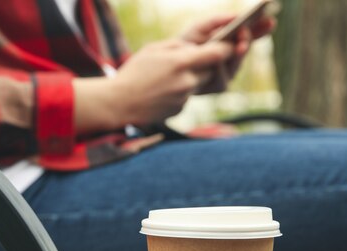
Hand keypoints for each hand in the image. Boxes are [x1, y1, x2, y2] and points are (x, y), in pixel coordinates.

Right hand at [109, 40, 233, 125]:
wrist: (118, 104)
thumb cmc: (132, 74)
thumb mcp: (153, 50)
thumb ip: (179, 46)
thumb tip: (196, 48)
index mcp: (181, 62)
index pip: (219, 54)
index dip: (227, 48)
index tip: (228, 45)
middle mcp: (187, 82)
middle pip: (213, 70)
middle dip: (208, 64)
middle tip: (193, 60)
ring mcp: (184, 98)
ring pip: (200, 84)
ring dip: (193, 78)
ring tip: (169, 77)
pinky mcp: (179, 110)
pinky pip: (187, 97)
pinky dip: (179, 92)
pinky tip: (161, 92)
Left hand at [180, 14, 276, 93]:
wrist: (170, 66)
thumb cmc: (185, 44)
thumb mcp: (199, 28)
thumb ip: (216, 21)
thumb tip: (235, 16)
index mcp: (232, 41)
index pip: (251, 34)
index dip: (261, 28)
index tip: (270, 20)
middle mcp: (233, 58)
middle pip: (245, 49)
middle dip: (247, 40)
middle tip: (246, 32)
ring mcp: (228, 73)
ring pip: (236, 63)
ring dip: (236, 54)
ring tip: (239, 45)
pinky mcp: (219, 86)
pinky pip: (223, 77)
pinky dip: (220, 68)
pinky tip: (218, 61)